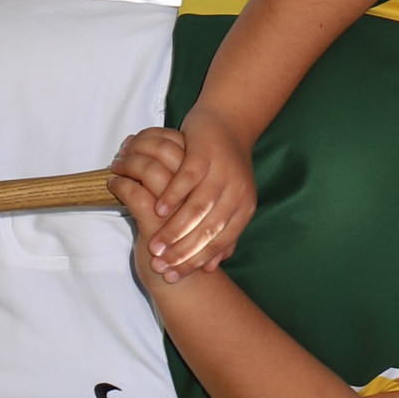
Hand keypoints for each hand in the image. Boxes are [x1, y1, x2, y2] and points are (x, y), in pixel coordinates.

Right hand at [109, 103, 256, 280]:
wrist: (230, 121)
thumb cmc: (225, 168)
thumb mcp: (232, 201)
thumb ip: (223, 233)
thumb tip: (212, 267)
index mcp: (244, 206)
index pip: (220, 242)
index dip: (195, 261)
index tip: (173, 277)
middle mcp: (236, 191)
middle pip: (209, 230)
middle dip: (182, 253)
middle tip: (159, 267)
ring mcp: (221, 172)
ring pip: (197, 208)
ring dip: (174, 230)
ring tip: (154, 247)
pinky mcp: (204, 154)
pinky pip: (187, 180)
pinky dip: (172, 197)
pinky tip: (156, 210)